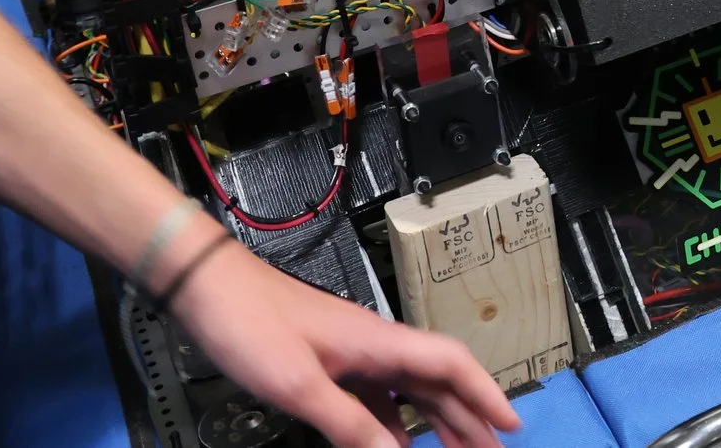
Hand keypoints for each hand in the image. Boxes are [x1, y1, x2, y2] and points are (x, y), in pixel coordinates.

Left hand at [171, 239, 519, 447]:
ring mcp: (353, 353)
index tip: (511, 424)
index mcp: (379, 342)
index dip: (486, 394)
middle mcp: (375, 345)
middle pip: (438, 382)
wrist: (208, 288)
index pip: (451, 364)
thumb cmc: (250, 323)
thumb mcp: (298, 383)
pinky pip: (376, 397)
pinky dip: (394, 422)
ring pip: (410, 390)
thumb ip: (348, 423)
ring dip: (436, 421)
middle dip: (469, 417)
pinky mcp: (329, 362)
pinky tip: (396, 443)